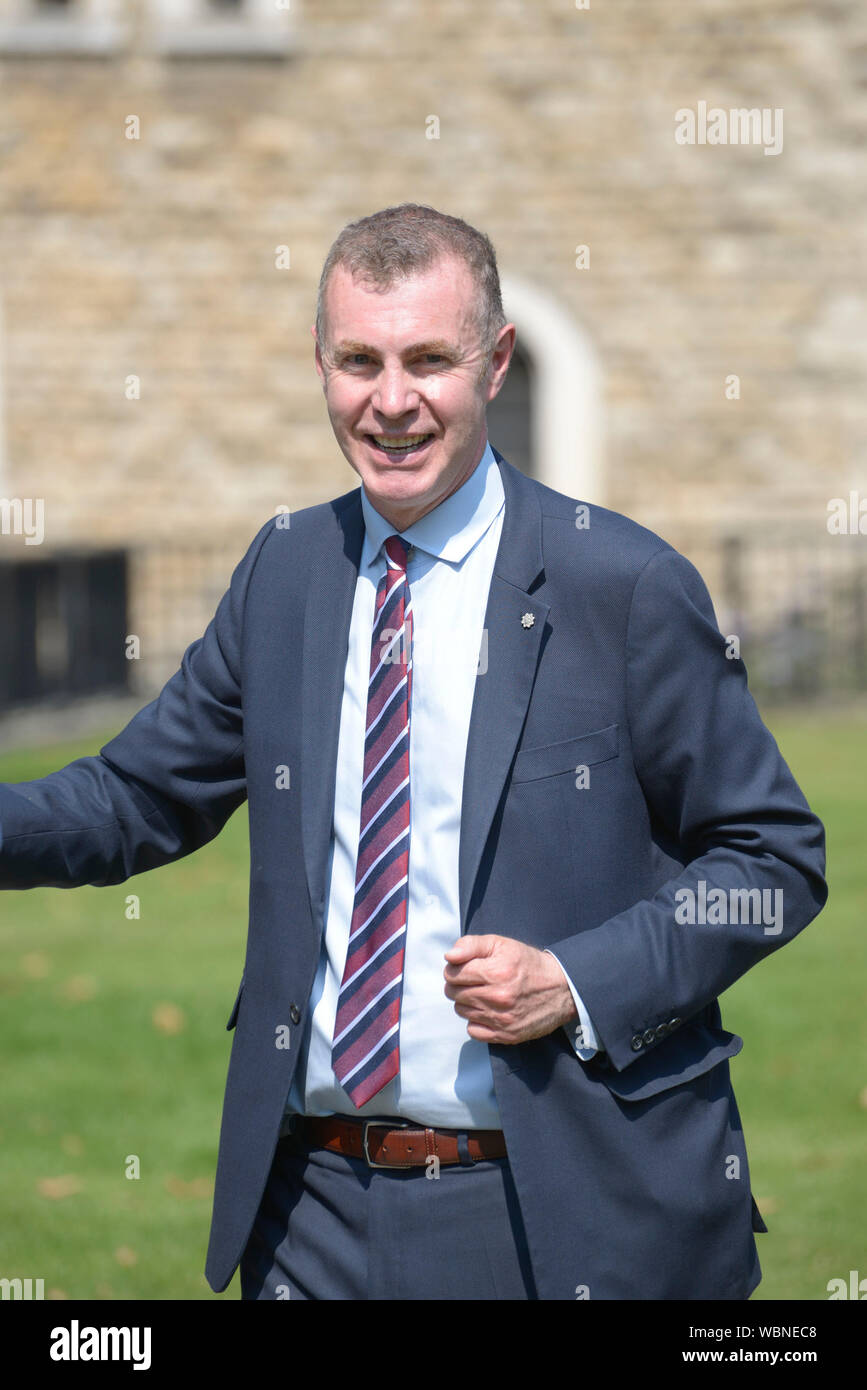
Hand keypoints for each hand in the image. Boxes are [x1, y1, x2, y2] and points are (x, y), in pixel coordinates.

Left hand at [443, 934, 577, 1044]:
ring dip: (467, 1001)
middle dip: (458, 984)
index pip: (452, 974)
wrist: (562, 988)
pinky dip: (476, 1021)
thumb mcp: (502, 944)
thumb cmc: (528, 964)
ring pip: (462, 1011)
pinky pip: (473, 1031)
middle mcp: (498, 997)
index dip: (454, 968)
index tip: (465, 968)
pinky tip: (487, 1010)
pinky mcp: (507, 1035)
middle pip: (454, 993)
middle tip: (473, 980)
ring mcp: (502, 1019)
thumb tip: (449, 956)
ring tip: (483, 993)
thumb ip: (471, 945)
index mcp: (496, 971)